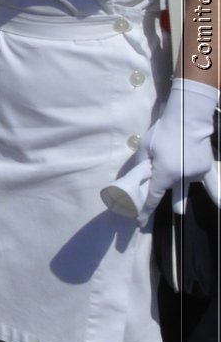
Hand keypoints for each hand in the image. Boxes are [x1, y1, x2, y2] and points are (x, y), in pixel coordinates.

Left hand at [125, 79, 219, 223]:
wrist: (189, 119)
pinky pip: (194, 177)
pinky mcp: (205, 169)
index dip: (145, 210)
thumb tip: (137, 175)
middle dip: (170, 197)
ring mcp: (196, 174)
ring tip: (174, 158)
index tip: (140, 222)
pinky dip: (189, 173)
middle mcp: (182, 178)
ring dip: (177, 179)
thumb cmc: (164, 132)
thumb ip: (141, 165)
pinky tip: (192, 169)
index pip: (153, 197)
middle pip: (172, 192)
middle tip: (169, 201)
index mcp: (165, 174)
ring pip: (183, 183)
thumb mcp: (145, 148)